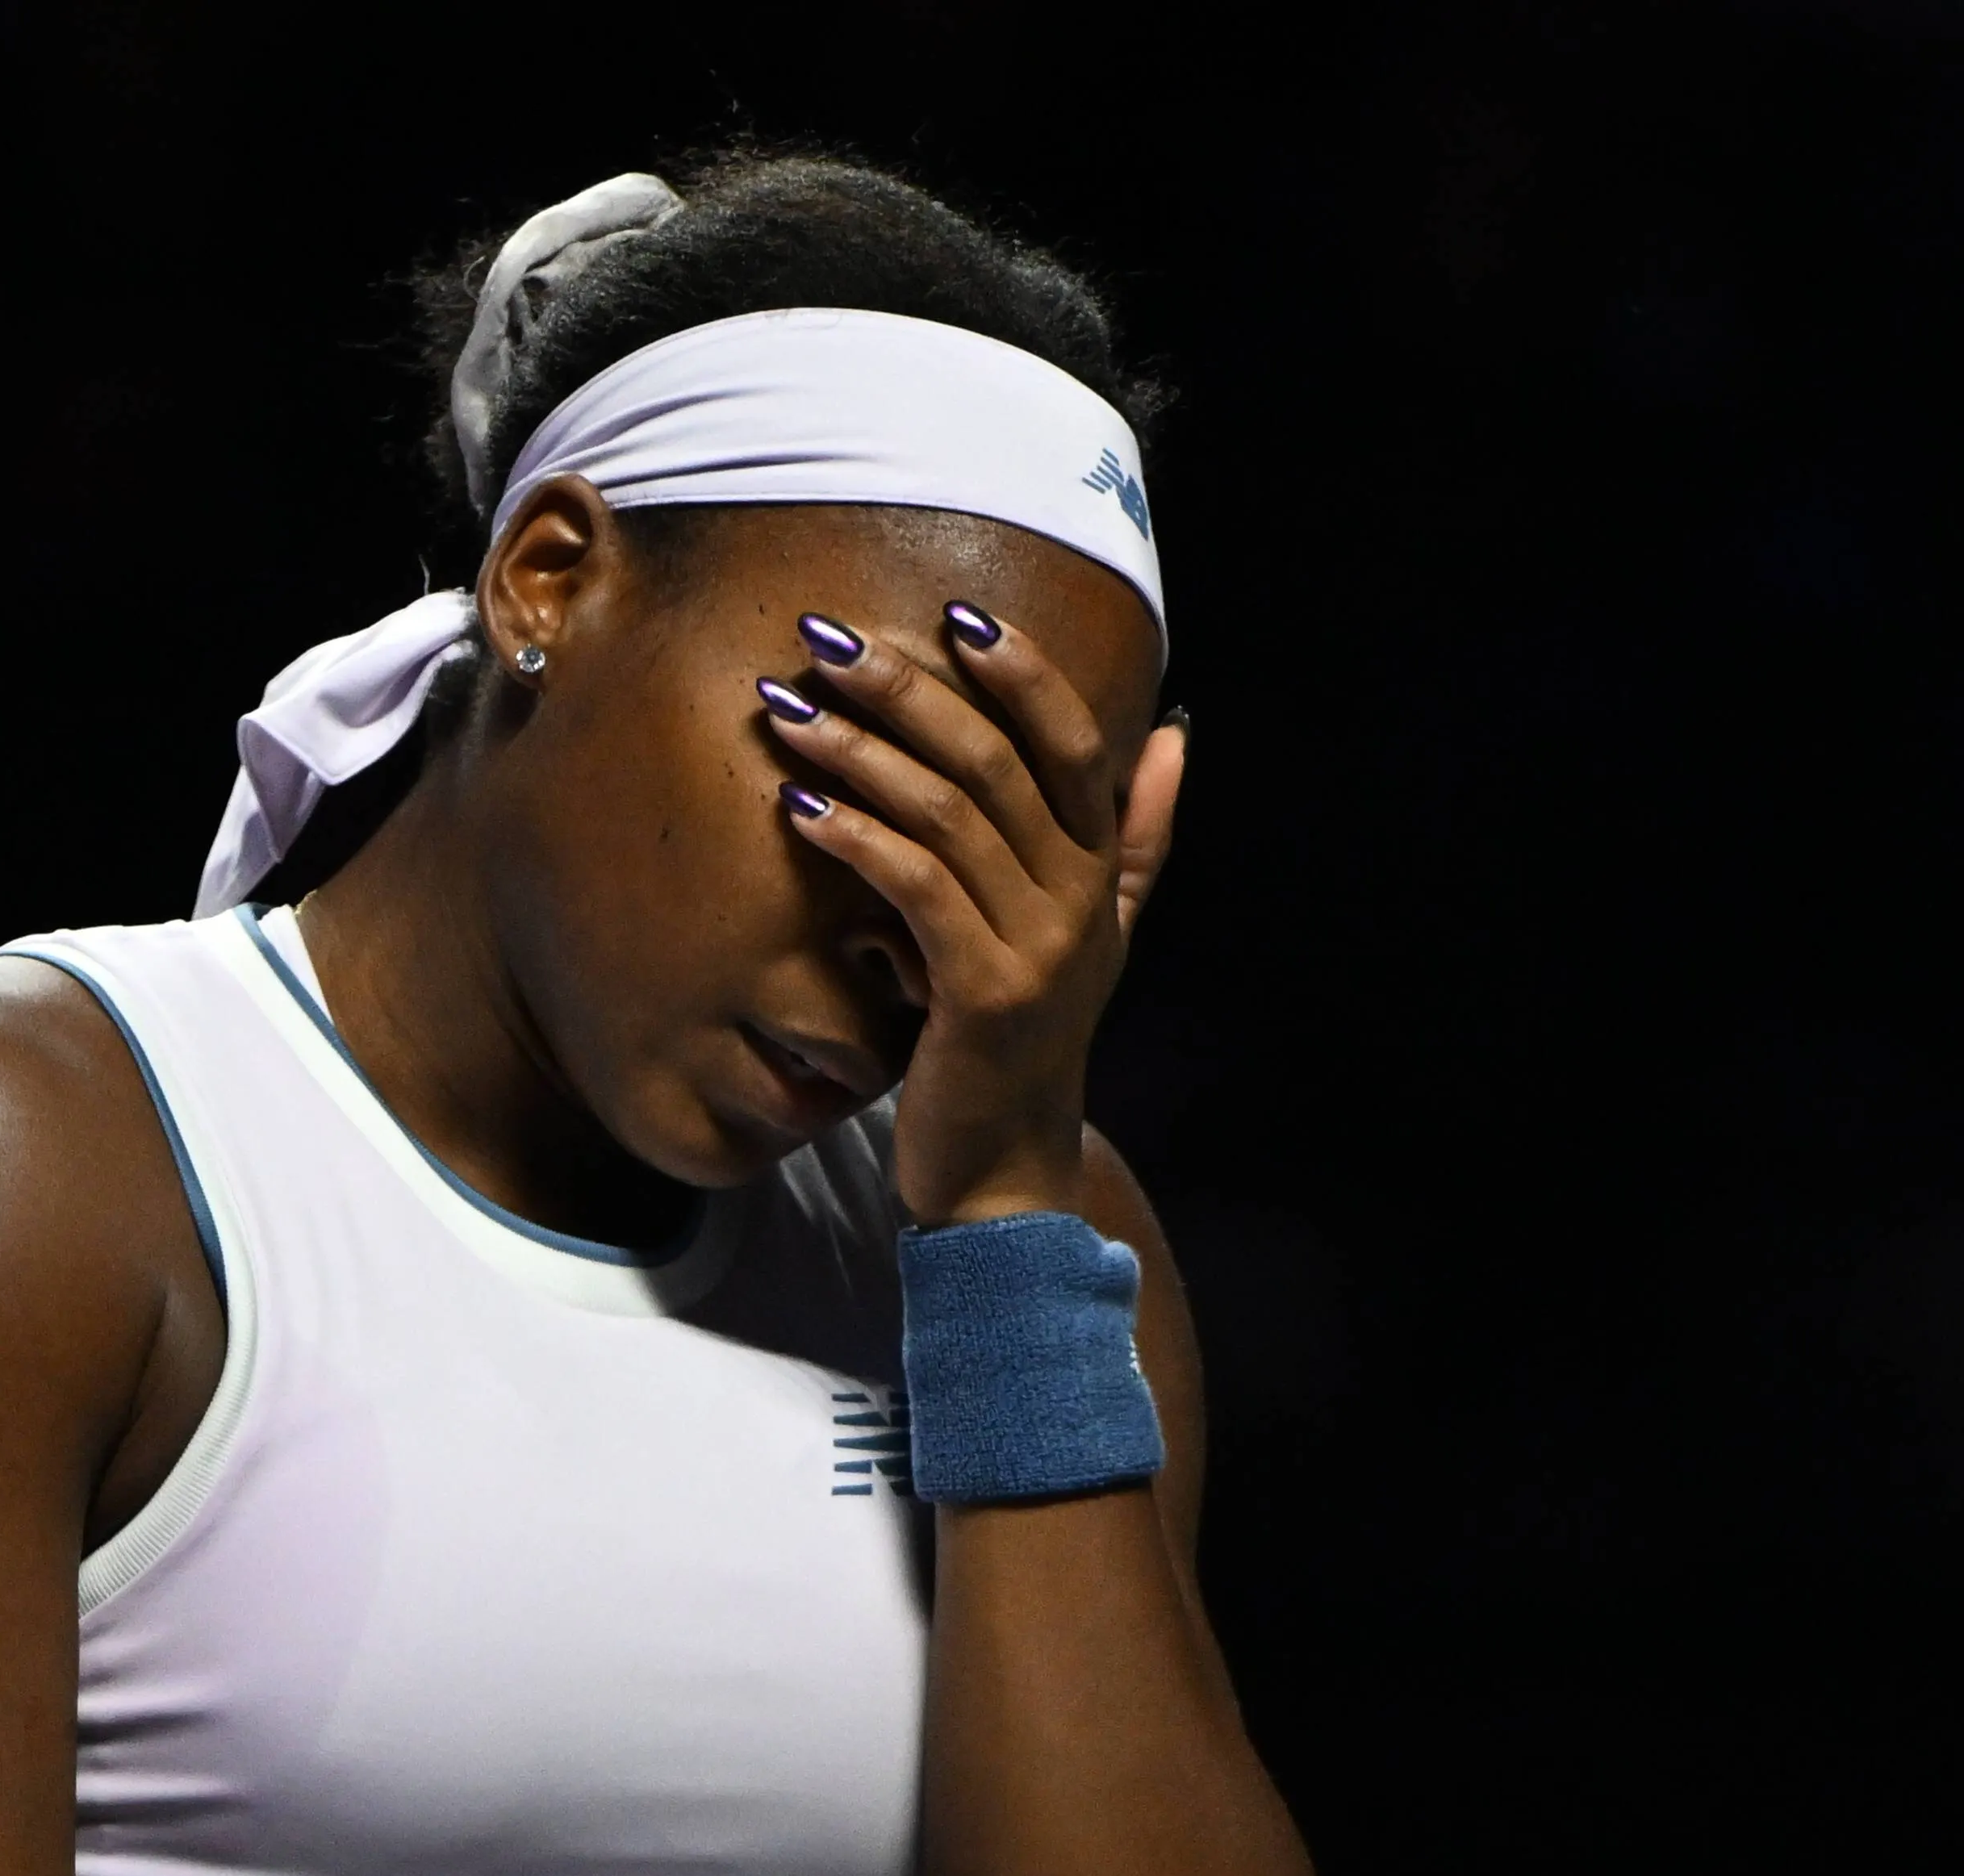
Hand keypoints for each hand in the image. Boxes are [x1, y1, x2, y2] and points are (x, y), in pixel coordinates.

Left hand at [765, 605, 1184, 1225]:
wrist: (1004, 1172)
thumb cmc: (1022, 1043)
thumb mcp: (1095, 935)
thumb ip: (1135, 836)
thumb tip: (1176, 734)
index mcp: (1098, 873)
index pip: (1072, 743)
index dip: (1022, 673)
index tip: (954, 614)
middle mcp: (1078, 901)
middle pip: (996, 760)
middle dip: (907, 689)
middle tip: (825, 639)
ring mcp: (1037, 948)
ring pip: (948, 813)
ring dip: (860, 751)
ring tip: (787, 710)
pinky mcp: (982, 993)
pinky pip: (916, 888)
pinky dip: (856, 836)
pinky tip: (798, 804)